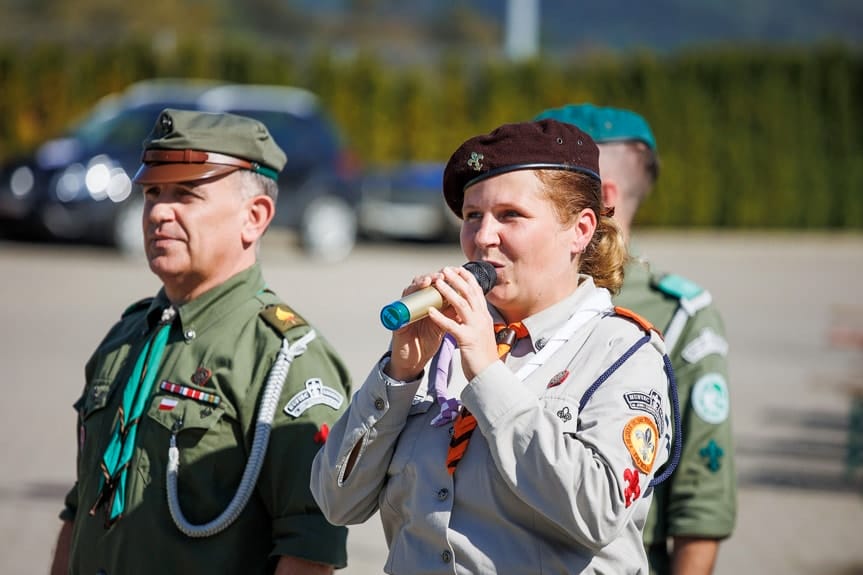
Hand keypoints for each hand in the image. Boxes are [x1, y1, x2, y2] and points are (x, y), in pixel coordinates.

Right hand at [386, 270, 452, 380]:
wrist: (415, 359)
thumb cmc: (427, 340)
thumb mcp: (444, 324)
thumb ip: (452, 312)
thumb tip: (469, 299)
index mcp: (428, 302)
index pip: (434, 283)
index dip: (444, 276)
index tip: (455, 271)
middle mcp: (416, 303)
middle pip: (421, 283)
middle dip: (431, 277)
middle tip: (441, 275)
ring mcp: (405, 310)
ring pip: (409, 291)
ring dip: (417, 285)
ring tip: (427, 282)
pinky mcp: (397, 322)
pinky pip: (398, 311)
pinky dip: (404, 305)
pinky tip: (412, 301)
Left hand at [426, 266, 498, 380]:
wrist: (488, 375)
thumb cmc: (482, 356)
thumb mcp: (481, 333)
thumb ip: (474, 321)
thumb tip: (465, 313)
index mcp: (484, 317)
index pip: (477, 292)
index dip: (468, 279)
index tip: (458, 269)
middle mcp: (482, 319)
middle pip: (470, 293)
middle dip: (457, 279)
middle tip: (446, 269)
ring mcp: (476, 328)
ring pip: (462, 305)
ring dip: (449, 291)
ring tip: (438, 282)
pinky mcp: (467, 340)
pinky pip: (452, 326)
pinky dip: (440, 317)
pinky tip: (430, 311)